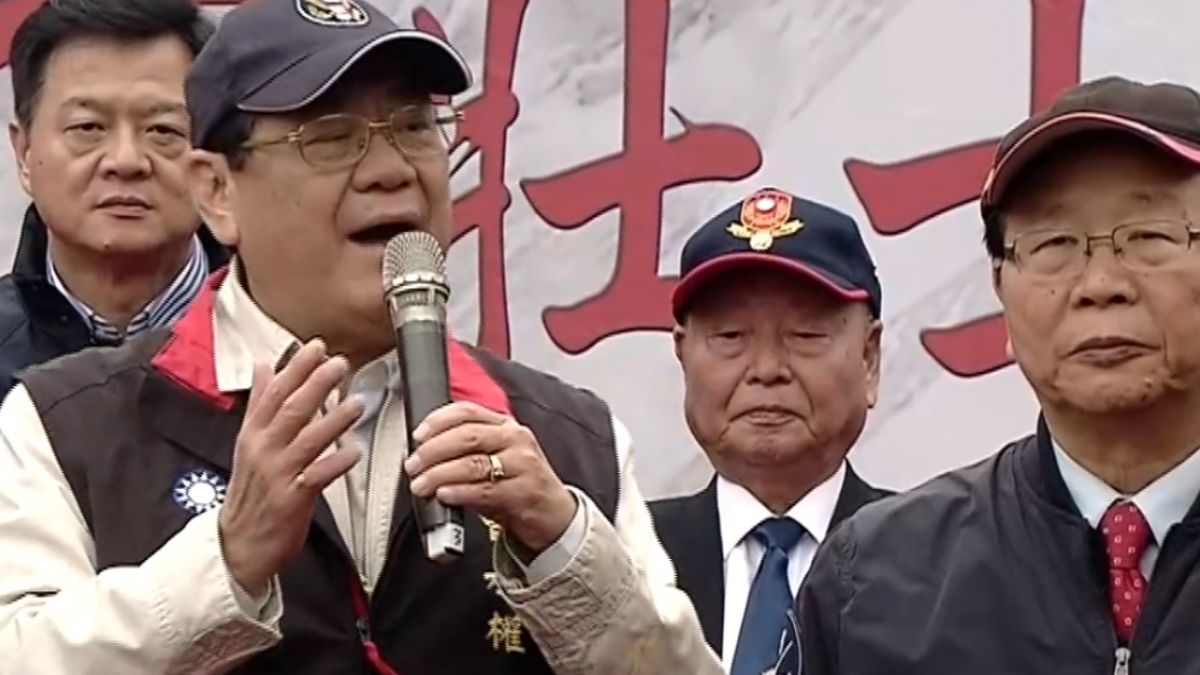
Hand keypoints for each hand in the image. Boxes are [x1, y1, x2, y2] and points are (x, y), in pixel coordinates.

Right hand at [219, 339, 363, 595]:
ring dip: (333, 421)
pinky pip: (316, 477)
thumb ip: (260, 402)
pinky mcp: (291, 499)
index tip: (316, 347)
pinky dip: (335, 464)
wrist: (240, 544)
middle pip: (290, 411)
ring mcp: (277, 474)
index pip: (273, 393)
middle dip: (315, 385)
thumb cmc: (252, 491)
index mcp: (253, 434)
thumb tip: (263, 365)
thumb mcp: (249, 441)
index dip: (295, 369)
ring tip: (356, 403)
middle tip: (339, 365)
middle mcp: (263, 450)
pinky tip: (353, 452)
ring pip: (306, 441)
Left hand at [404, 401, 576, 554]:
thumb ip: (466, 452)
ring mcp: (522, 465)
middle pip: (467, 436)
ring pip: (472, 463)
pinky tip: (444, 495)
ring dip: (439, 474)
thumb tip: (423, 456)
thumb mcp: (496, 459)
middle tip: (413, 466)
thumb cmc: (518, 486)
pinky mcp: (524, 492)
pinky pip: (484, 490)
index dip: (438, 421)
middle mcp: (516, 440)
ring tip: (421, 485)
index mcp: (505, 426)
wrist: (556, 516)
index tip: (417, 436)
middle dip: (433, 451)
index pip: (467, 411)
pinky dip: (459, 492)